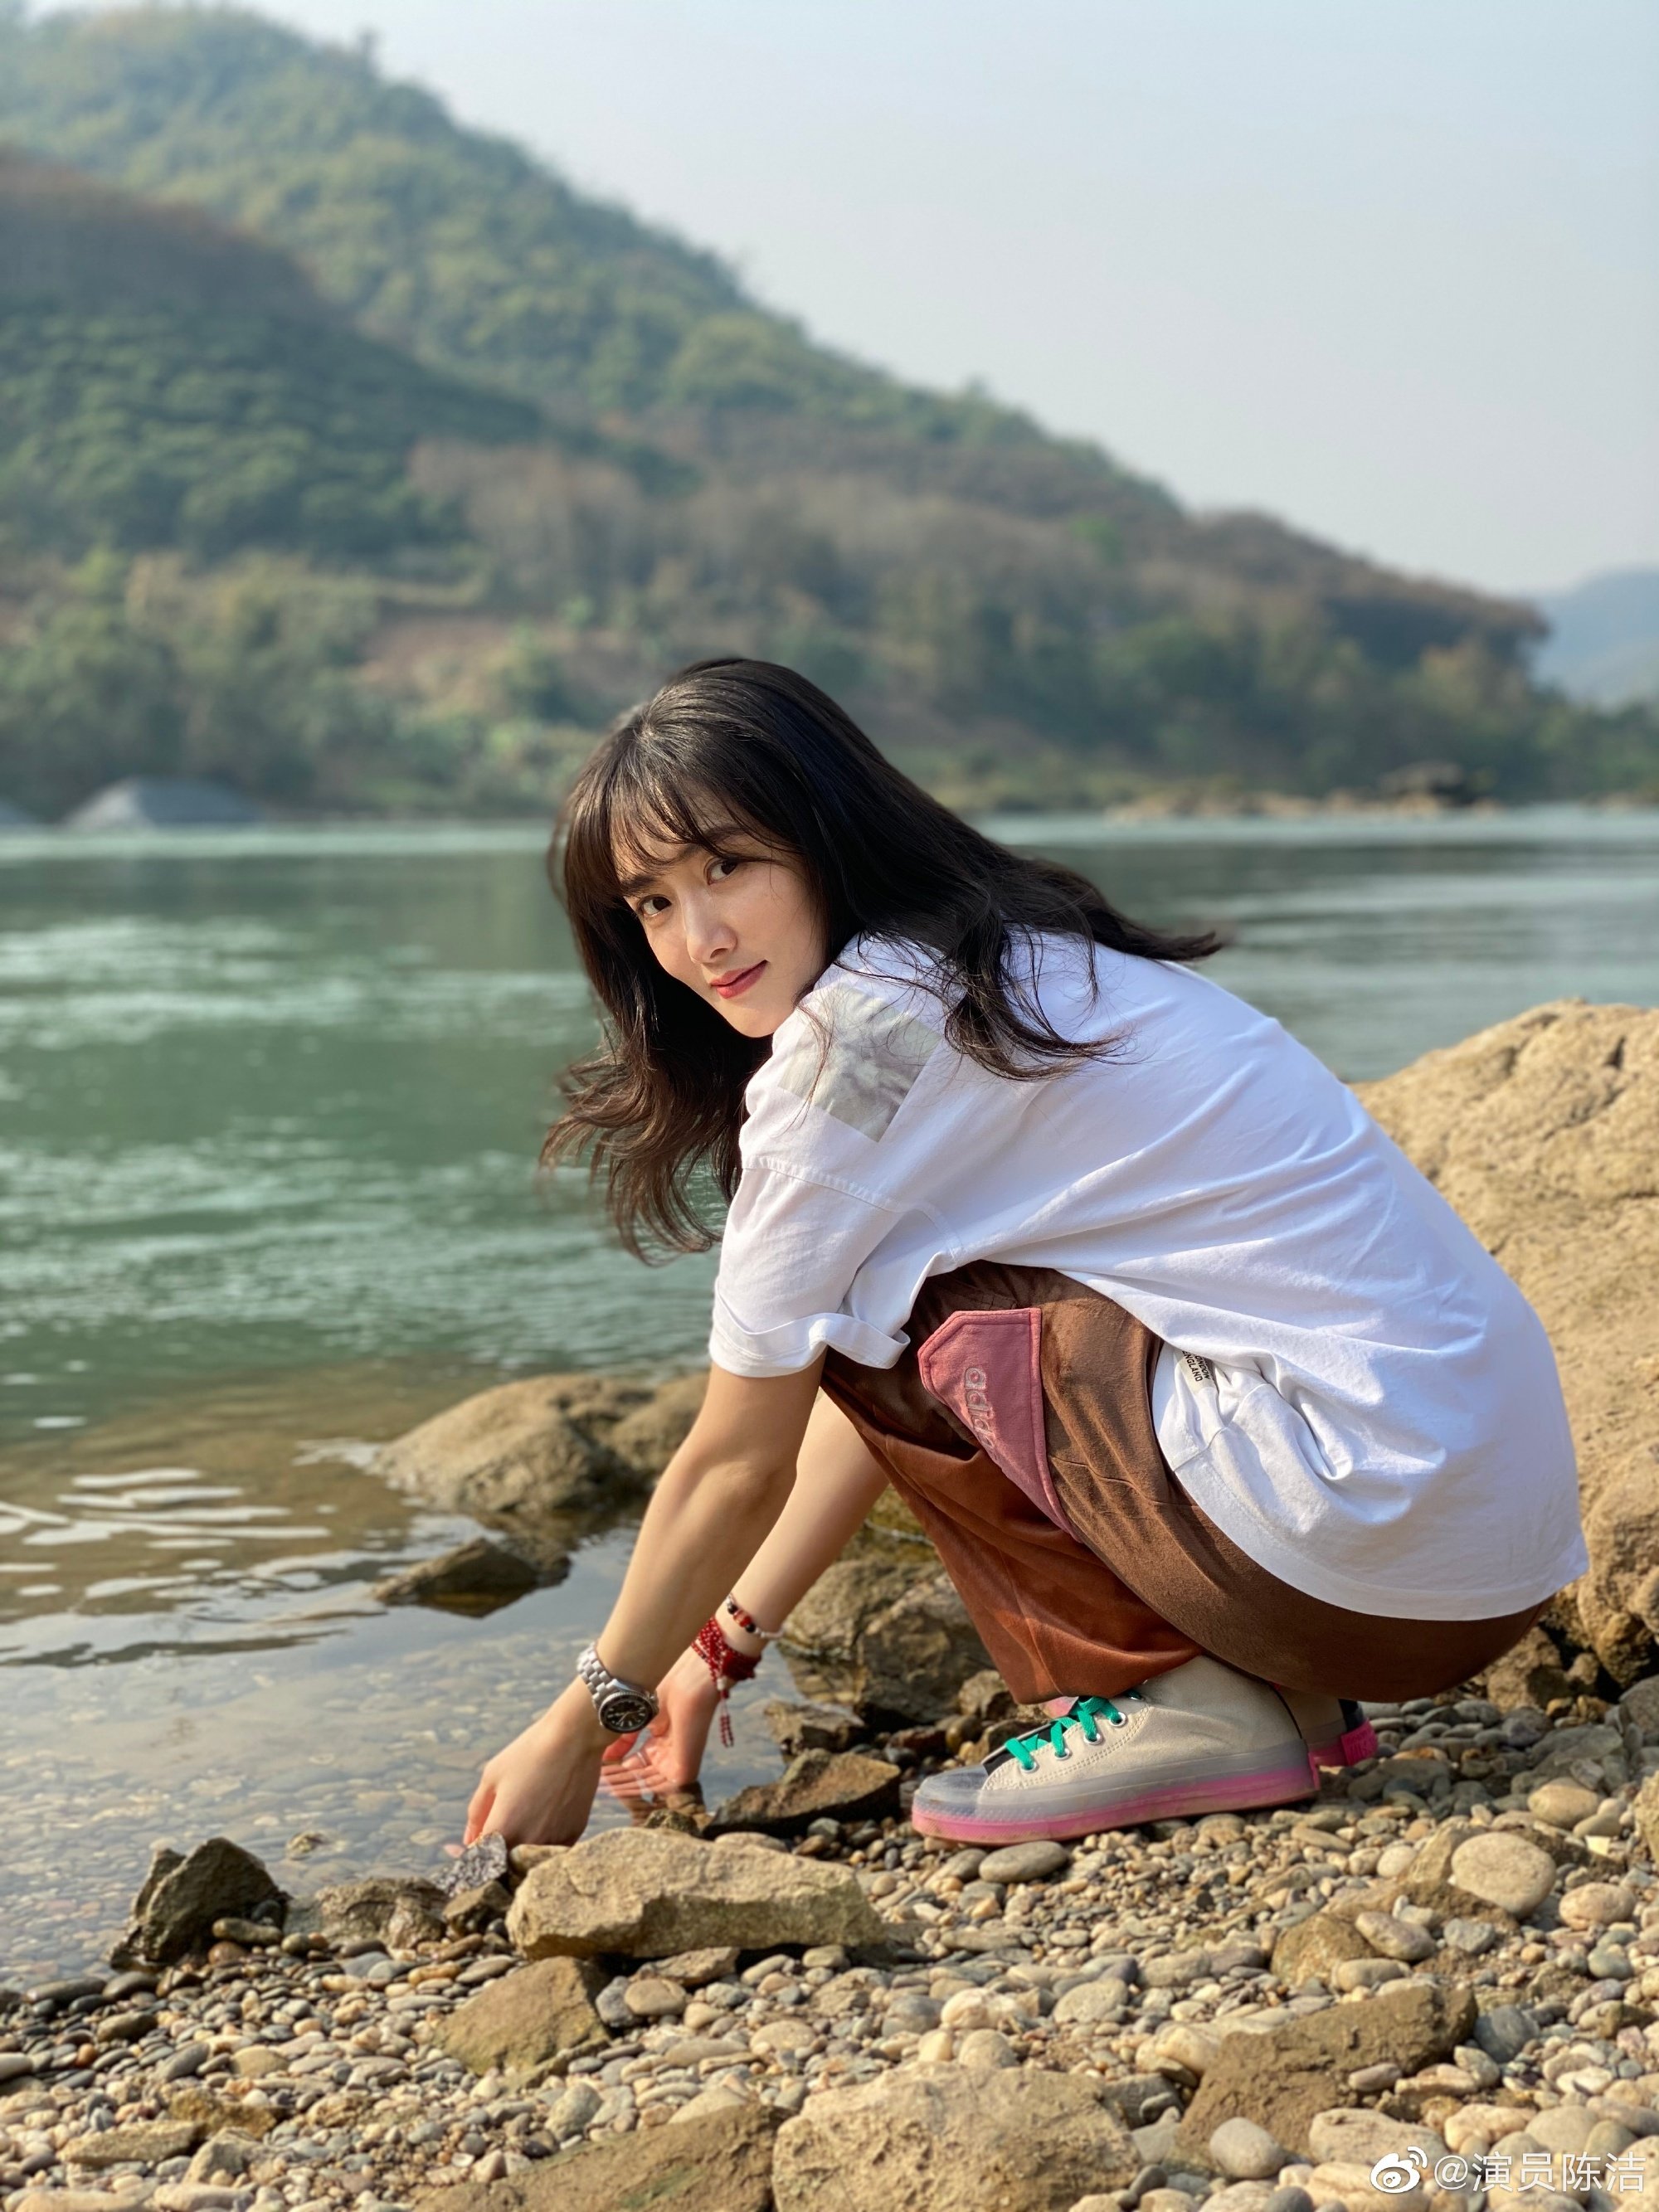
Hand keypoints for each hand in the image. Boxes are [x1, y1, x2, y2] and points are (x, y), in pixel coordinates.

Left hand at [463, 1683, 609, 1847]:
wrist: (574, 1738)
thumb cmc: (529, 1752)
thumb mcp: (492, 1776)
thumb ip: (477, 1812)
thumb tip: (469, 1838)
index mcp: (503, 1829)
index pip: (480, 1858)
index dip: (472, 1852)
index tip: (472, 1842)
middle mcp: (528, 1841)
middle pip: (505, 1863)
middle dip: (497, 1853)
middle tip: (502, 1827)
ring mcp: (553, 1841)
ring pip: (530, 1858)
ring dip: (522, 1848)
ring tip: (528, 1816)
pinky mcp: (574, 1834)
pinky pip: (553, 1850)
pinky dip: (545, 1842)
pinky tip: (546, 1817)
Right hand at [600, 1644, 723, 1802]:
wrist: (689, 1683)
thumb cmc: (668, 1690)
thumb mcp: (637, 1717)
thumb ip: (623, 1739)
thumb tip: (605, 1757)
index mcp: (661, 1740)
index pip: (637, 1762)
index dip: (618, 1769)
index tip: (598, 1771)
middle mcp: (669, 1753)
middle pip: (640, 1775)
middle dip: (618, 1779)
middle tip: (597, 1782)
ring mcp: (677, 1763)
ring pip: (647, 1783)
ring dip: (625, 1786)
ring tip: (603, 1785)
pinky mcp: (685, 1771)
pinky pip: (658, 1788)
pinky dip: (637, 1789)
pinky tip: (617, 1787)